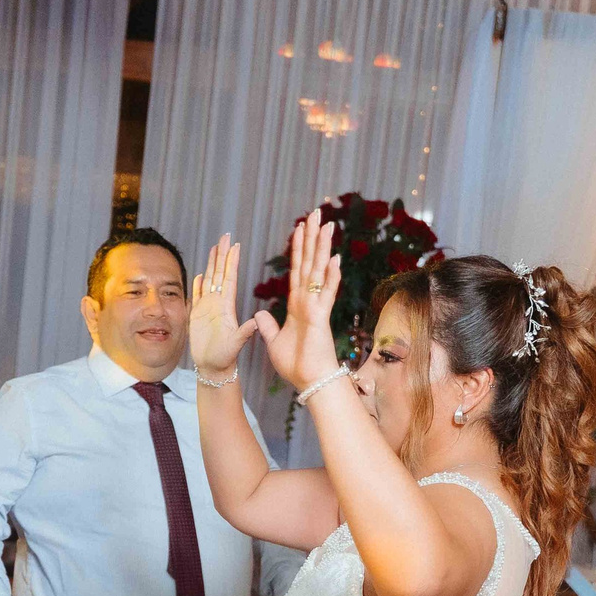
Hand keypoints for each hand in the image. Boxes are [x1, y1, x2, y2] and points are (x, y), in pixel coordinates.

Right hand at [189, 235, 261, 377]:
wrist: (214, 367)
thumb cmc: (225, 357)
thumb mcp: (237, 343)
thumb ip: (245, 332)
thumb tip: (255, 322)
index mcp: (227, 306)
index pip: (230, 278)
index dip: (231, 262)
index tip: (235, 245)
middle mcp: (217, 303)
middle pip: (219, 273)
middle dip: (222, 254)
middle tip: (225, 236)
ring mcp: (207, 308)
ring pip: (209, 280)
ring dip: (212, 264)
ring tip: (214, 247)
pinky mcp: (196, 316)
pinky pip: (196, 296)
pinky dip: (197, 284)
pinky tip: (199, 273)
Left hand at [257, 209, 343, 391]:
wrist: (309, 382)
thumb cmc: (296, 365)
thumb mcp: (274, 341)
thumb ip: (268, 326)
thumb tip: (260, 313)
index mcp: (298, 305)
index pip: (297, 270)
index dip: (299, 249)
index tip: (300, 228)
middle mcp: (309, 301)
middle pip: (310, 262)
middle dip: (313, 237)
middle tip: (317, 213)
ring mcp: (317, 307)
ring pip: (320, 271)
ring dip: (323, 248)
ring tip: (327, 224)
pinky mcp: (321, 317)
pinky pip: (326, 293)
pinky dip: (331, 276)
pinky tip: (335, 258)